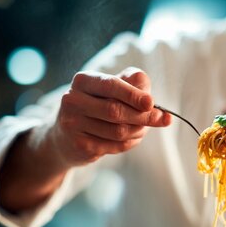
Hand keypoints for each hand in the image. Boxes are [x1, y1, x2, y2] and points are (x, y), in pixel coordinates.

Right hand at [50, 67, 171, 166]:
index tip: (151, 103)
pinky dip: (130, 142)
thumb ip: (135, 86)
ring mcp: (73, 124)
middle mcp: (73, 100)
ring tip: (143, 128)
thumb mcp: (113, 90)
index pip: (111, 85)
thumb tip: (155, 105)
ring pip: (118, 130)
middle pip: (116, 110)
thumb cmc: (97, 106)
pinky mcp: (79, 145)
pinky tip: (132, 138)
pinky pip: (115, 146)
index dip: (133, 95)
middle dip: (143, 116)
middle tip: (161, 119)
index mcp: (83, 80)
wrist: (65, 137)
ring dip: (139, 131)